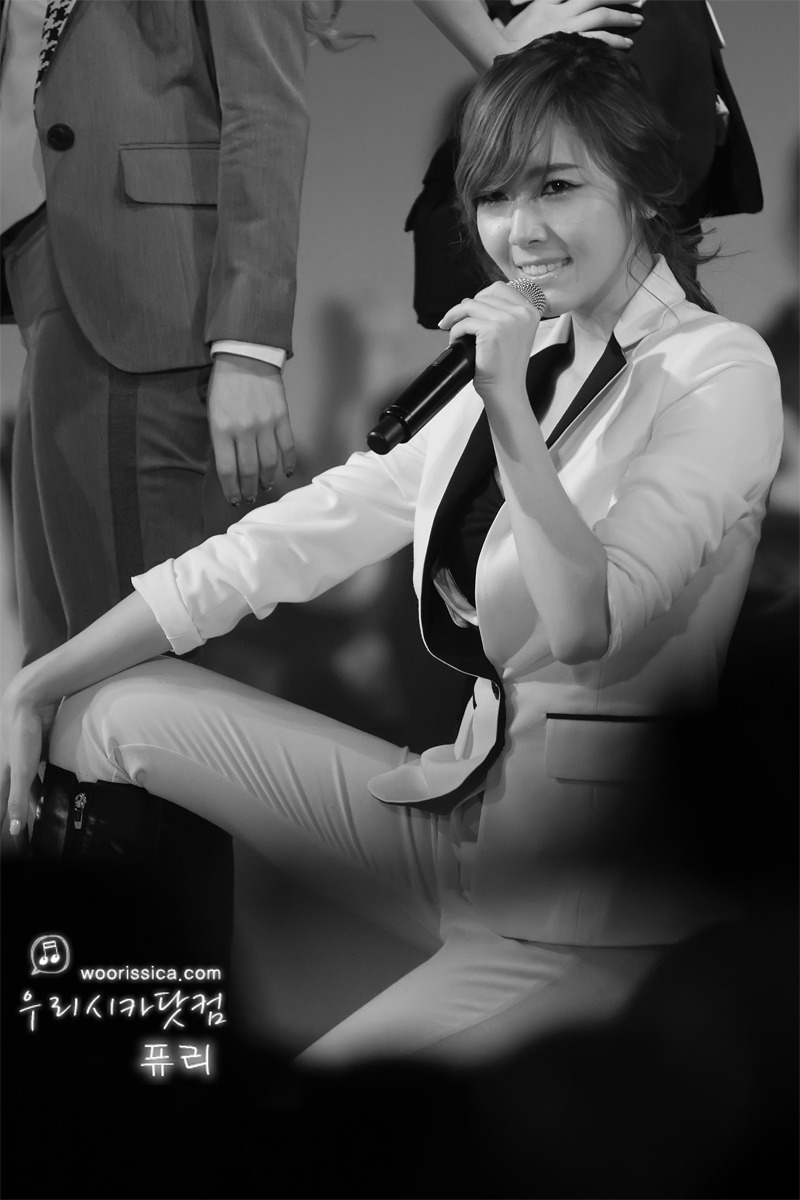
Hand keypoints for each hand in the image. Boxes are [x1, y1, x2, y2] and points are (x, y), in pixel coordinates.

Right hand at [1, 672, 57, 841]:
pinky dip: (43, 784)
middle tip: (26, 833)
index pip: (2, 807)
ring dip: (33, 799)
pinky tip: (51, 790)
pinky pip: (38, 773)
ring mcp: (21, 760)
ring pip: (26, 786)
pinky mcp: (35, 751)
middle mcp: (8, 770)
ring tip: (42, 815)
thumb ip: (17, 798)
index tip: (13, 840)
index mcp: (1, 776)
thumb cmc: (20, 735)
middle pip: (13, 797)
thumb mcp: (21, 770)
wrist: (27, 701)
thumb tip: (12, 829)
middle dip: (19, 813)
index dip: (5, 823)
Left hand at [208, 354, 295, 505]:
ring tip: (265, 487)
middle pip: (248, 470)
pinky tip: (286, 472)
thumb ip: (221, 440)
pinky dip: (288, 463)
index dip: (231, 490)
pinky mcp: (281, 418)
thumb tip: (232, 467)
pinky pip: (287, 447)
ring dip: (267, 479)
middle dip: (249, 489)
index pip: (227, 470)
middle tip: (250, 498)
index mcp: (221, 430)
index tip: (234, 500)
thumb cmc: (225, 386)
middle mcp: (243, 430)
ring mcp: (265, 424)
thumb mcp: (213, 413)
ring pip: (269, 463)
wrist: (246, 358)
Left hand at [438, 281, 541, 406]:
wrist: (506, 390)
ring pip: (470, 306)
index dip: (480, 297)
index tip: (469, 310)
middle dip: (465, 308)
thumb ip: (502, 314)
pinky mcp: (492, 330)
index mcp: (530, 311)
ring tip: (453, 332)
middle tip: (455, 322)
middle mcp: (522, 312)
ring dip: (456, 318)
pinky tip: (455, 341)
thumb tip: (471, 300)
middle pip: (483, 295)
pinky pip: (464, 322)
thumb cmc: (506, 367)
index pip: (499, 288)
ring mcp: (508, 320)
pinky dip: (455, 331)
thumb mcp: (513, 333)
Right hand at [498, 0, 643, 51]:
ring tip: (639, 19)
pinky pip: (597, 40)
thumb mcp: (514, 17)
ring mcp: (565, 26)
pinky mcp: (568, 44)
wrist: (497, 58)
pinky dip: (614, 41)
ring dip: (623, 16)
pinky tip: (626, 44)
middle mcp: (559, 8)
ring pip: (602, 14)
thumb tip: (509, 10)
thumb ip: (523, 7)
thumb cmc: (505, 41)